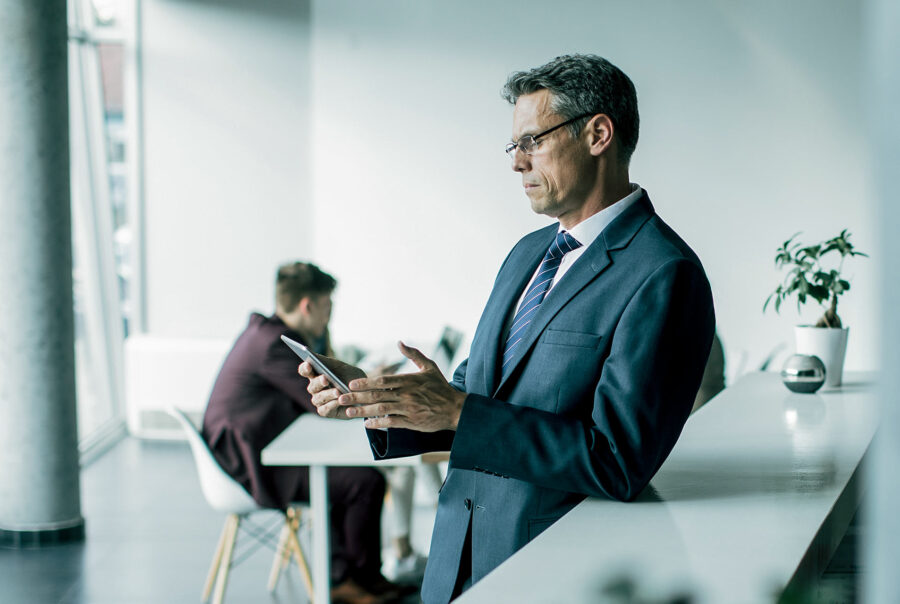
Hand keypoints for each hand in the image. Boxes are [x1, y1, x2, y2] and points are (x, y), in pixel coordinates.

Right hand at [298, 355, 365, 419]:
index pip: (304, 371)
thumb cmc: (350, 377)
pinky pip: (325, 409)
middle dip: (318, 382)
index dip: (305, 368)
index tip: (308, 364)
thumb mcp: (341, 367)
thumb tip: (312, 354)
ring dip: (327, 394)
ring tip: (337, 391)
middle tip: (325, 379)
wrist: (365, 392)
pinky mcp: (326, 411)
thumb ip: (326, 362)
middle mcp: (315, 389)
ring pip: (318, 398)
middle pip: (312, 386)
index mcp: (316, 375)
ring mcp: (319, 401)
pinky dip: (332, 405)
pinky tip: (339, 401)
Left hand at [338, 341, 465, 431]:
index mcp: (409, 381)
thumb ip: (414, 354)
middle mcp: (407, 395)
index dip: (366, 383)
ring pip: (382, 410)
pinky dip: (378, 423)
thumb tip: (399, 342)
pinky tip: (367, 424)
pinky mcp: (412, 422)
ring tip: (348, 412)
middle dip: (357, 397)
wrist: (455, 409)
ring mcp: (409, 409)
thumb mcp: (430, 367)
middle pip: (377, 396)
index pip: (383, 381)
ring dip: (363, 411)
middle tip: (341, 397)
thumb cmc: (441, 387)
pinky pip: (392, 423)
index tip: (351, 384)